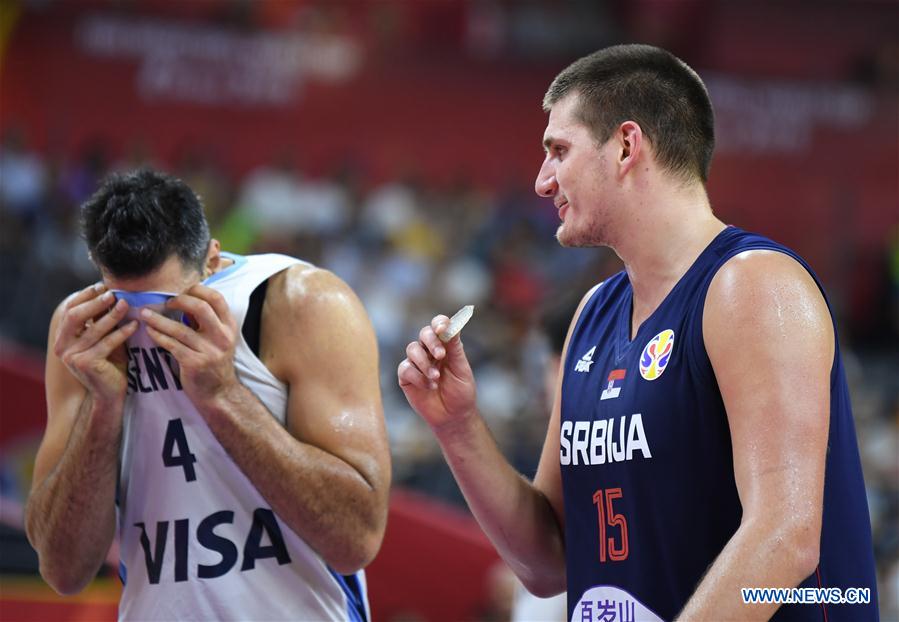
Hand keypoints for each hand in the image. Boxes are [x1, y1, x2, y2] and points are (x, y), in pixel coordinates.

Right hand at [53, 283, 137, 407]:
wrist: (110, 393)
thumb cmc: (109, 363)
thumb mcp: (102, 338)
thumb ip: (100, 320)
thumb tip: (109, 292)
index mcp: (63, 337)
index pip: (69, 309)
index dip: (85, 296)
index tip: (103, 286)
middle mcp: (62, 346)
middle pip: (75, 315)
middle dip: (95, 302)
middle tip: (113, 293)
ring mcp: (72, 356)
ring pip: (94, 328)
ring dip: (112, 314)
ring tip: (126, 304)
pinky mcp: (87, 363)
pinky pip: (108, 342)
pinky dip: (122, 332)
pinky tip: (135, 325)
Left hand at [140, 284, 239, 410]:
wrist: (219, 393)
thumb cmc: (214, 362)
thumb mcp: (219, 339)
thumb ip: (205, 321)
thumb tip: (184, 301)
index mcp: (229, 327)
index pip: (216, 298)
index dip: (198, 290)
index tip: (183, 292)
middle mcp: (222, 337)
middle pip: (200, 307)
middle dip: (179, 300)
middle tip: (166, 302)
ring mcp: (209, 350)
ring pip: (180, 328)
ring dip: (158, 319)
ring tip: (144, 314)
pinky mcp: (194, 363)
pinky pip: (171, 345)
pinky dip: (158, 336)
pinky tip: (149, 331)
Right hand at [397, 315, 476, 431]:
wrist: (453, 416)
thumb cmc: (460, 391)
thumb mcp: (461, 369)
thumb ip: (455, 348)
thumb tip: (452, 326)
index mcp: (445, 345)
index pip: (439, 326)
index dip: (439, 323)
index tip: (442, 329)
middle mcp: (429, 351)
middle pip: (424, 334)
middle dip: (431, 342)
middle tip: (441, 355)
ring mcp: (417, 363)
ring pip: (412, 349)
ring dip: (425, 363)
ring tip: (436, 378)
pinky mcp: (406, 377)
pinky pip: (405, 368)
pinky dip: (418, 377)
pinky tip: (430, 387)